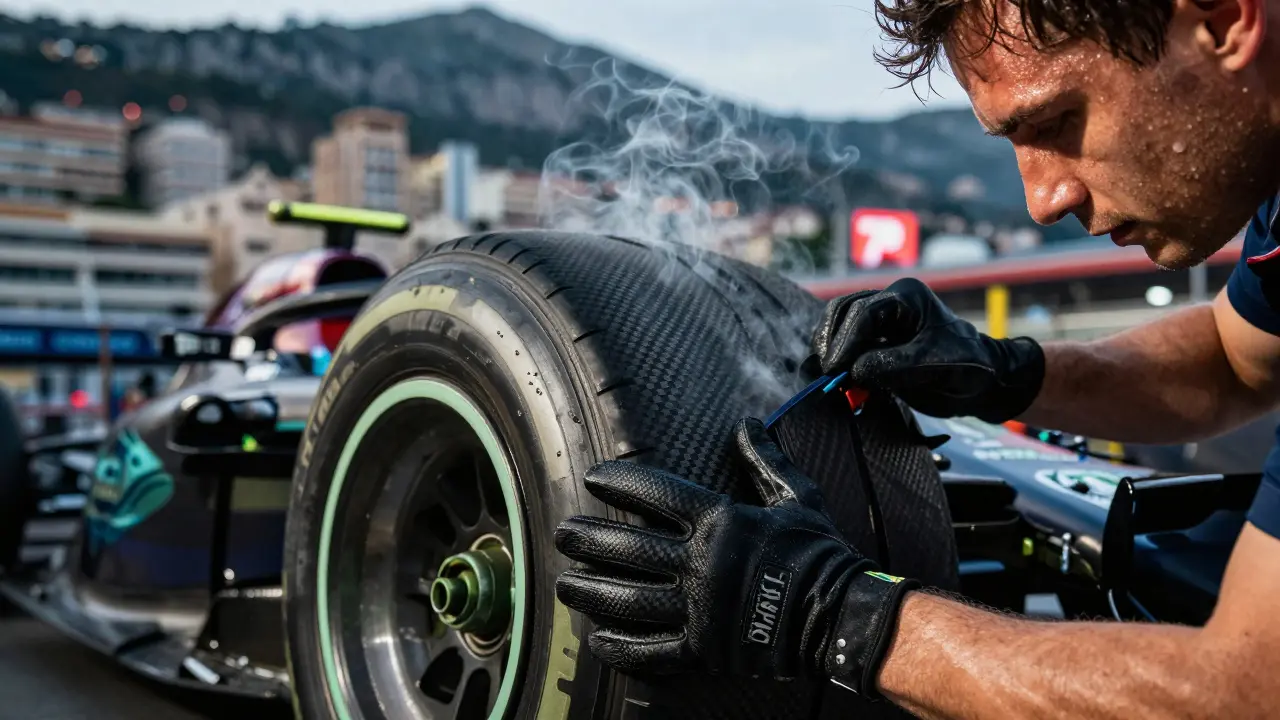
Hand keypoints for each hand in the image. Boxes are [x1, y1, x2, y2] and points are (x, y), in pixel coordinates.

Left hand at [554, 418, 918, 695]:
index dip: (621, 482)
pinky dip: (623, 648)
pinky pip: (654, 650)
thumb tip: (746, 422)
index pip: (657, 494)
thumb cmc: (817, 551)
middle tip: (562, 533)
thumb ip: (764, 460)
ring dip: (592, 591)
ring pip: (631, 599)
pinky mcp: (704, 647)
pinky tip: (598, 639)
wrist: (841, 614)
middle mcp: (702, 564)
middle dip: (590, 540)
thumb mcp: (795, 496)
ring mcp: (699, 608)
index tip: (594, 477)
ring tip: (564, 584)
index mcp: (720, 522)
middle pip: (631, 548)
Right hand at [811, 277, 1044, 423]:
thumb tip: (854, 371)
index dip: (846, 341)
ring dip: (829, 347)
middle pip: (843, 311)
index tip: (836, 368)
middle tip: (827, 373)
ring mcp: (881, 321)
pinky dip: (836, 356)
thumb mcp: (935, 365)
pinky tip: (833, 375)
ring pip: (838, 323)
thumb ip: (894, 365)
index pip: (864, 313)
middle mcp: (889, 302)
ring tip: (826, 374)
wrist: (983, 382)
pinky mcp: (875, 341)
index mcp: (907, 297)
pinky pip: (845, 341)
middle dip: (832, 341)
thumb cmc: (968, 367)